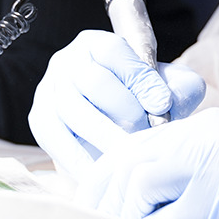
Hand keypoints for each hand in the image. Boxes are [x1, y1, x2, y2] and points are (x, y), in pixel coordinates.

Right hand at [29, 29, 205, 175]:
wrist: (114, 123)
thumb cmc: (143, 100)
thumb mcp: (166, 86)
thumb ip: (178, 87)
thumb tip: (170, 100)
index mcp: (98, 43)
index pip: (116, 51)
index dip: (140, 77)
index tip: (162, 104)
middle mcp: (68, 61)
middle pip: (93, 81)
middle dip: (124, 110)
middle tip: (146, 135)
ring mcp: (50, 88)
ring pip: (72, 110)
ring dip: (102, 136)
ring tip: (128, 158)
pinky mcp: (40, 118)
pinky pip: (54, 137)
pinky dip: (76, 158)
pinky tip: (99, 174)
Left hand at [78, 108, 218, 218]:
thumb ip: (192, 168)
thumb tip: (144, 194)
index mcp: (206, 129)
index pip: (139, 141)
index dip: (110, 170)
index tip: (97, 194)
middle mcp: (203, 137)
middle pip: (128, 157)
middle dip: (102, 190)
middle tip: (92, 217)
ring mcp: (208, 167)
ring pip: (137, 182)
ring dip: (123, 212)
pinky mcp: (215, 201)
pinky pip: (163, 218)